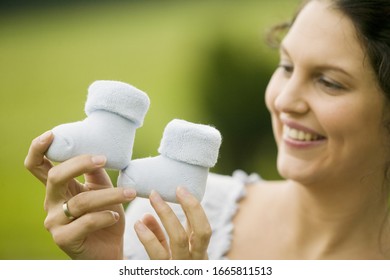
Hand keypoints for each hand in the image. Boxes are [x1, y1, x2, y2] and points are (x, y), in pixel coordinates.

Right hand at [24, 131, 136, 258]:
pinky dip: (104, 217)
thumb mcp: (101, 189)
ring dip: (109, 195)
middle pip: (54, 176)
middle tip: (104, 159)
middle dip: (80, 164)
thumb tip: (99, 150)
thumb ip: (96, 171)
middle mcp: (52, 203)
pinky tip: (115, 217)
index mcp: (58, 188)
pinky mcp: (64, 239)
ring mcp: (55, 222)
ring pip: (80, 201)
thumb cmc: (105, 216)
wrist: (110, 249)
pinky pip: (86, 222)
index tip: (52, 134)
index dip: (38, 149)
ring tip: (129, 193)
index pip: (37, 166)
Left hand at [134, 188, 210, 259]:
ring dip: (166, 214)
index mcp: (199, 253)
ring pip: (179, 239)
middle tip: (172, 189)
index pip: (203, 228)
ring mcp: (181, 266)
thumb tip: (148, 214)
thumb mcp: (174, 252)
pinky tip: (138, 224)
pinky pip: (158, 254)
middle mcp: (194, 260)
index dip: (195, 208)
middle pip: (199, 231)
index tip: (180, 189)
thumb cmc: (171, 266)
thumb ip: (165, 233)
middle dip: (190, 207)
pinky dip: (148, 237)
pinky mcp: (164, 272)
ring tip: (153, 197)